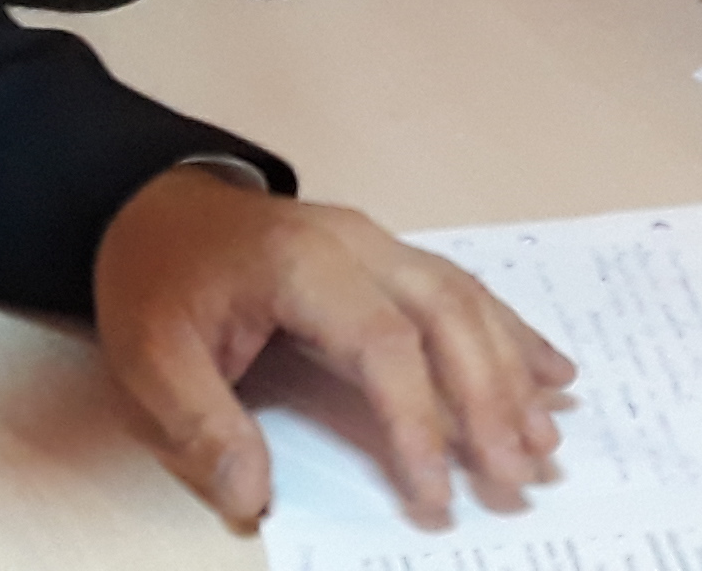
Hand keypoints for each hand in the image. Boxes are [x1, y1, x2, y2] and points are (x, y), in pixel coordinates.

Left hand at [94, 165, 574, 530]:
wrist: (150, 202)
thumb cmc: (156, 276)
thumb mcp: (150, 353)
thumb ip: (203, 425)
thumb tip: (254, 499)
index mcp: (300, 263)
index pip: (381, 341)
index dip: (416, 418)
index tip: (435, 492)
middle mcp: (354, 243)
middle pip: (444, 312)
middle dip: (487, 397)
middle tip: (516, 476)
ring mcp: (375, 243)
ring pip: (464, 298)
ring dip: (510, 370)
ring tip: (543, 442)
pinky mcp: (384, 255)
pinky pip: (461, 288)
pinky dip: (510, 331)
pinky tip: (550, 372)